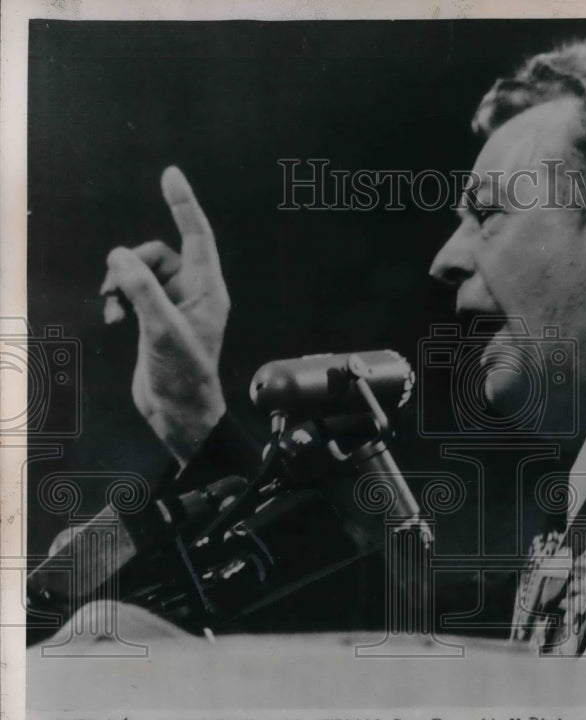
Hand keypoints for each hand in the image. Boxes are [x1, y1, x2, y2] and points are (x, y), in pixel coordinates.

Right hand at [101, 166, 229, 464]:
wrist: (178, 413)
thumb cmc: (182, 375)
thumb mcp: (161, 329)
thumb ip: (142, 289)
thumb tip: (121, 256)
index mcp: (208, 291)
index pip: (197, 236)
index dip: (183, 204)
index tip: (170, 175)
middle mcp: (194, 294)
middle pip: (158, 253)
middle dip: (133, 262)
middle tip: (117, 286)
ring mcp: (174, 307)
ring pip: (141, 272)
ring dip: (121, 283)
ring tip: (114, 307)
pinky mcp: (155, 320)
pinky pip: (132, 292)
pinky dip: (118, 298)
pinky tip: (113, 318)